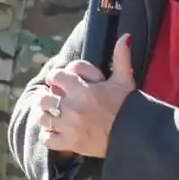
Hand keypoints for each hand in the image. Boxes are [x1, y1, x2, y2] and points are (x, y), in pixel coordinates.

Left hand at [39, 36, 136, 158]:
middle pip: (43, 98)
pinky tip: (56, 133)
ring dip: (45, 115)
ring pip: (42, 118)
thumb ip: (121, 57)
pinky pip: (47, 140)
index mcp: (82, 89)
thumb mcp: (124, 80)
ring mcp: (69, 126)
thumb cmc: (129, 106)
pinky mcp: (70, 144)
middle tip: (53, 99)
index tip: (60, 82)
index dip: (55, 77)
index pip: (55, 76)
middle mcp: (72, 107)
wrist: (136, 135)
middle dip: (46, 97)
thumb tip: (125, 36)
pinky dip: (49, 136)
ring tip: (53, 115)